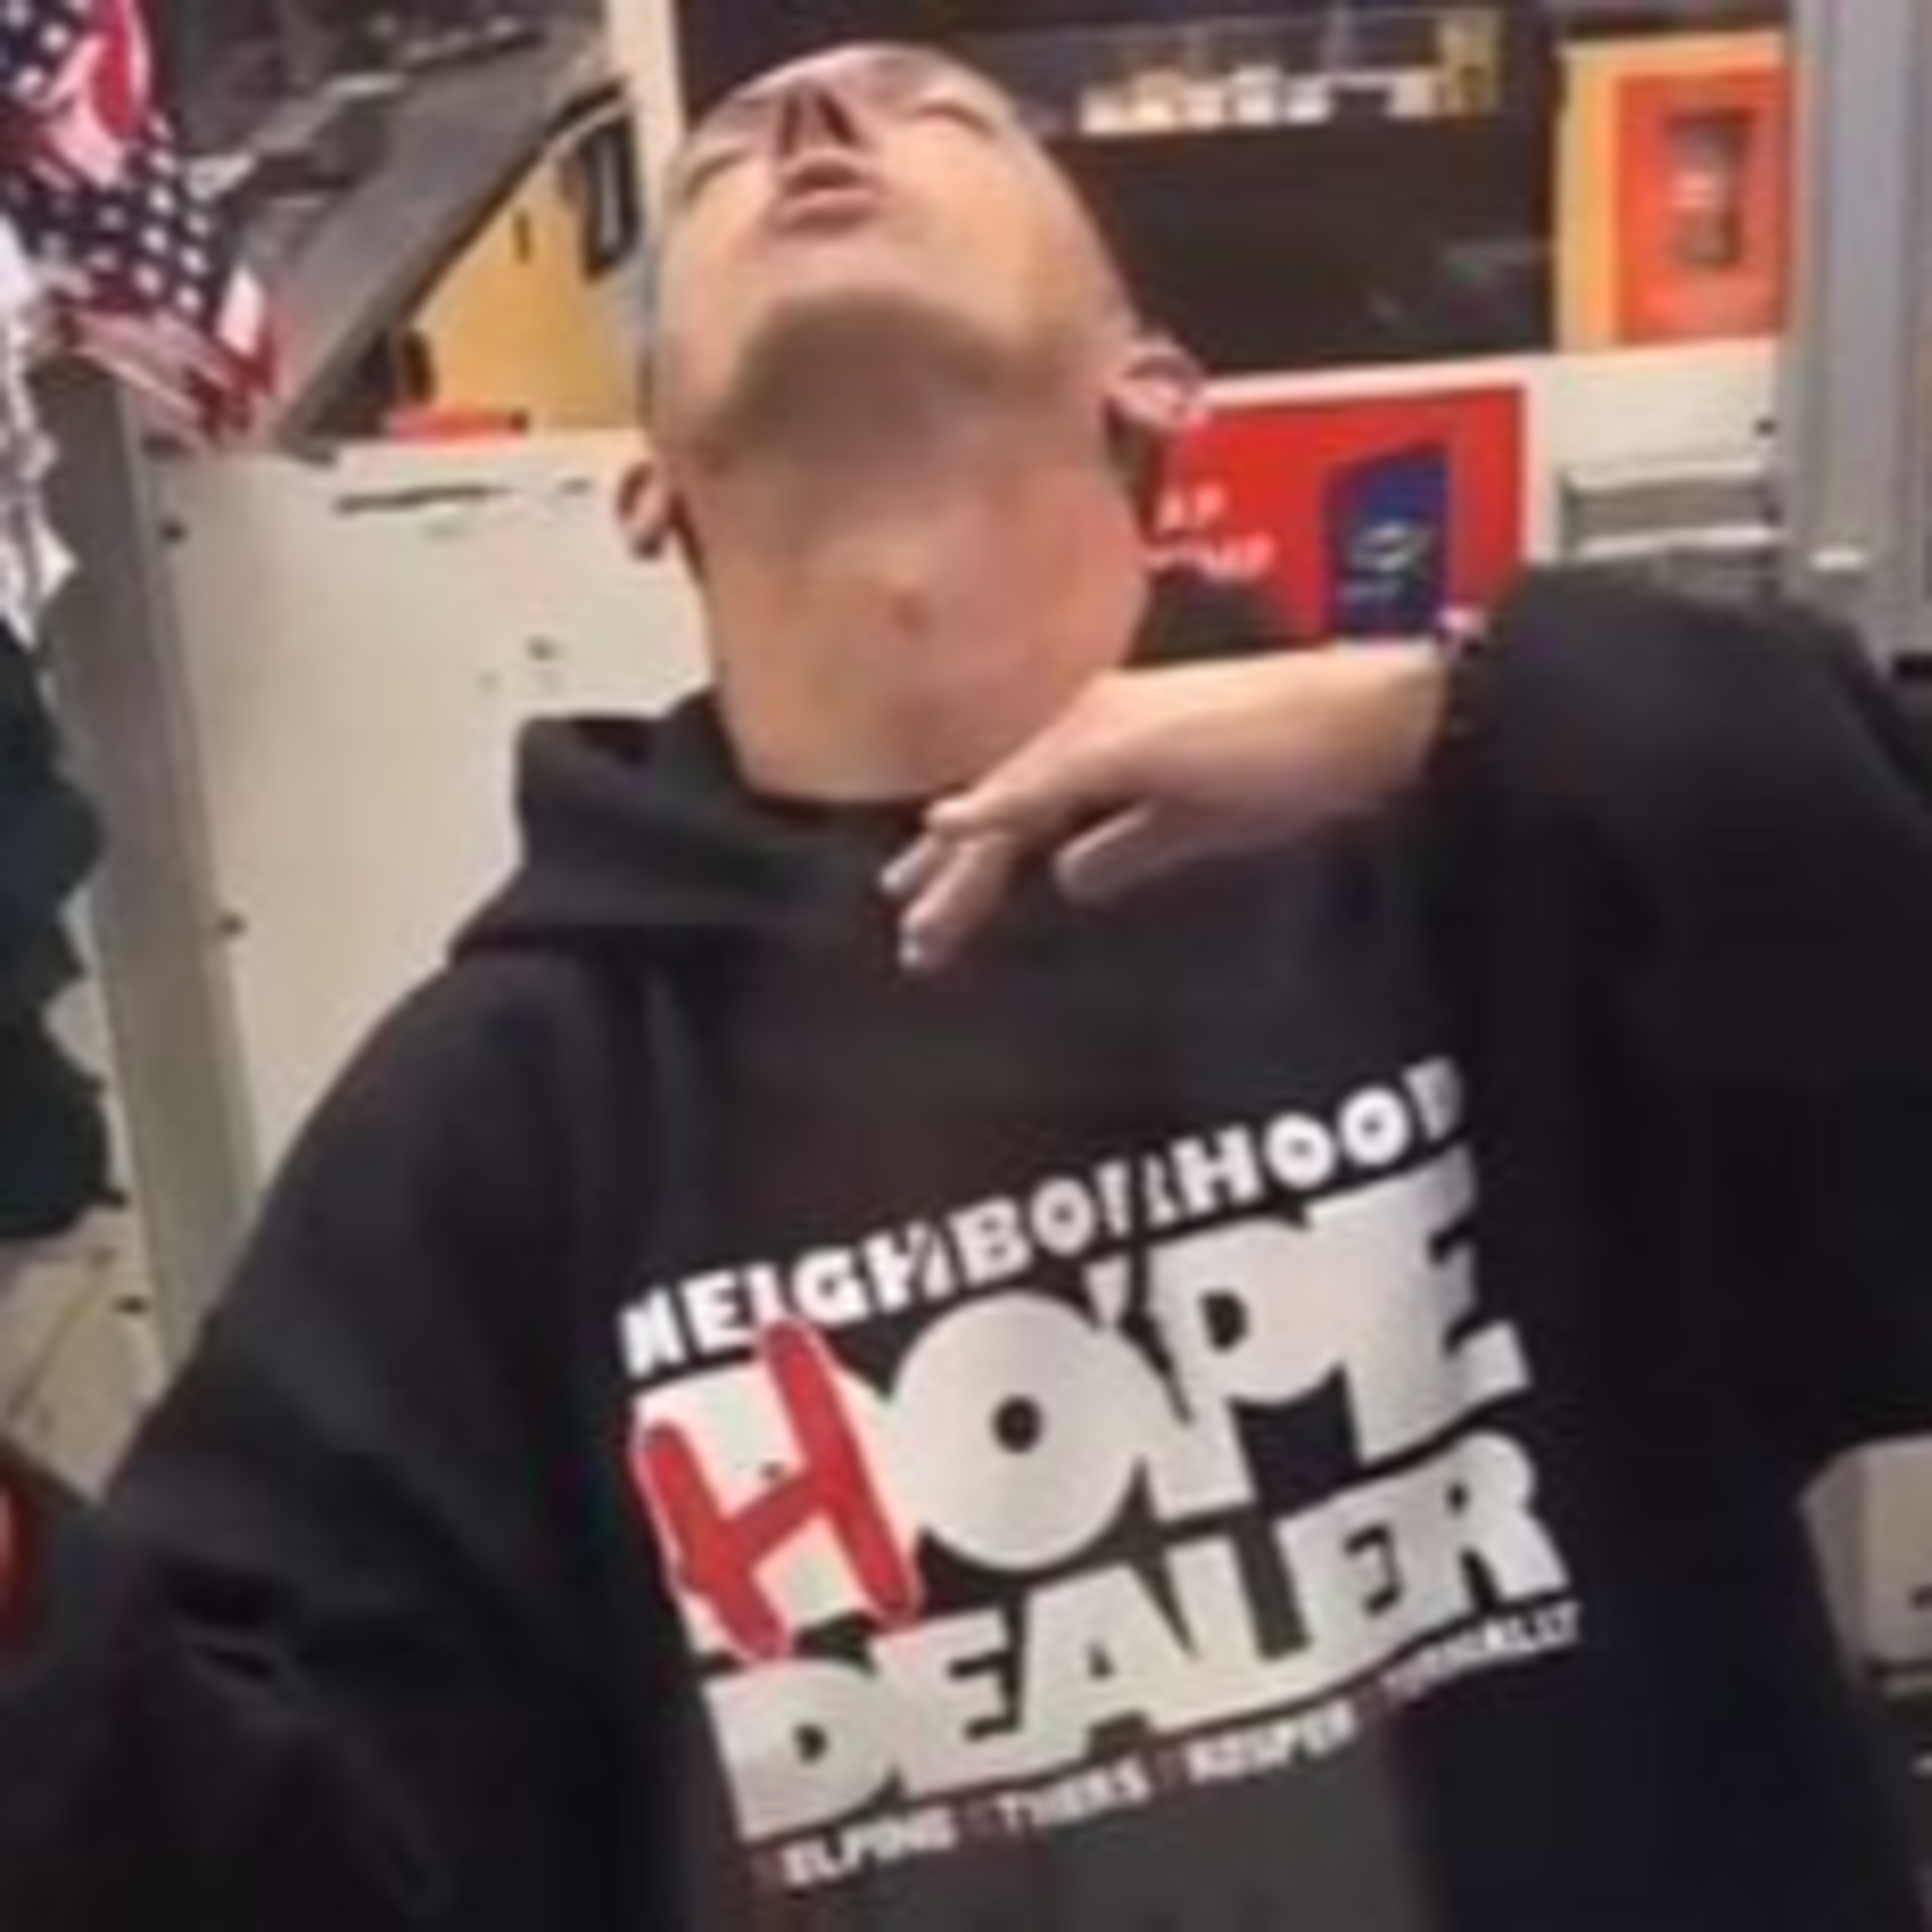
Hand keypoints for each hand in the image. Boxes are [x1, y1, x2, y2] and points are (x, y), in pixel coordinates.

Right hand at [884, 646, 1446, 972]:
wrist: (1379, 722)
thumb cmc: (1266, 736)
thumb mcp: (1153, 765)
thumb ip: (1059, 798)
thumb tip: (965, 829)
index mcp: (1082, 732)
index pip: (994, 814)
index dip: (952, 873)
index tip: (914, 933)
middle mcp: (1099, 742)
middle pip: (1009, 817)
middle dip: (958, 877)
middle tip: (915, 942)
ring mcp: (1142, 765)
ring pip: (1047, 822)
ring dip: (1000, 868)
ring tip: (954, 910)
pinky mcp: (1187, 793)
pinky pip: (1106, 828)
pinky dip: (1072, 854)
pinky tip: (1063, 880)